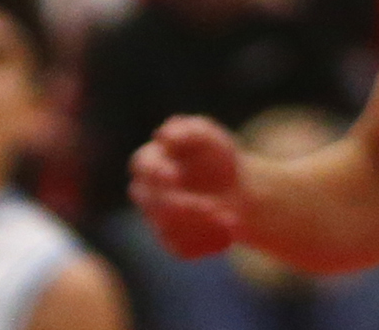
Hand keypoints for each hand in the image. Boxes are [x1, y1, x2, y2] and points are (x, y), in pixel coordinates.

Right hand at [131, 114, 246, 259]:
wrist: (236, 189)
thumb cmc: (217, 156)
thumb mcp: (210, 137)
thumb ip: (188, 131)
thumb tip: (164, 135)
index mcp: (151, 160)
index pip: (143, 165)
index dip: (155, 171)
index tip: (175, 176)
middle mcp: (147, 191)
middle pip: (152, 202)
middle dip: (183, 206)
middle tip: (215, 207)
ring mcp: (155, 218)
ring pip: (167, 228)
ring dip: (199, 225)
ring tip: (231, 219)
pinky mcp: (169, 240)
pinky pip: (179, 248)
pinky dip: (204, 242)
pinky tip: (225, 234)